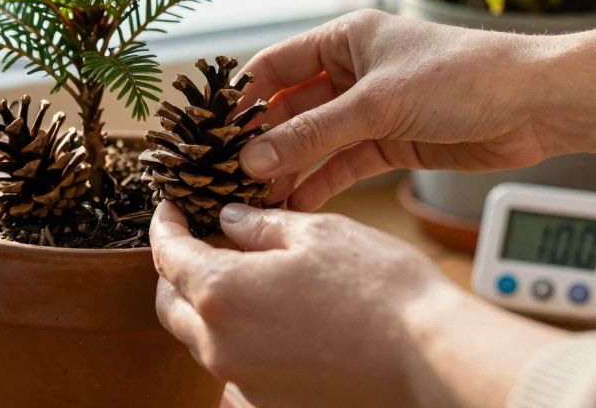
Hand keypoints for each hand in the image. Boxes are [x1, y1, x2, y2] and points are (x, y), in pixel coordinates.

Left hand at [149, 201, 563, 407]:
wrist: (430, 358)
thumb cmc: (377, 286)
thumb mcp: (315, 231)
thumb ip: (259, 226)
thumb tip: (228, 220)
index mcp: (220, 293)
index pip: (168, 254)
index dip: (165, 224)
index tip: (170, 208)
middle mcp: (220, 345)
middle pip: (171, 304)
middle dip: (175, 270)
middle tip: (196, 239)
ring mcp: (243, 381)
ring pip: (200, 339)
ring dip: (205, 306)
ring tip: (237, 275)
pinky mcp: (270, 403)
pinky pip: (234, 367)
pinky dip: (236, 338)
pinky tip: (268, 316)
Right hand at [239, 9, 555, 209]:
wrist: (536, 104)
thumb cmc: (461, 76)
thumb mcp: (377, 104)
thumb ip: (314, 134)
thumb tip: (254, 159)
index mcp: (345, 38)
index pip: (275, 66)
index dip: (242, 98)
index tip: (211, 133)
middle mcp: (353, 71)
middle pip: (291, 108)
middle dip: (262, 141)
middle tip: (227, 176)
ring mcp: (372, 110)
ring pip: (315, 141)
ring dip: (289, 168)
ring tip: (254, 199)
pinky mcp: (392, 144)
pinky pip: (344, 164)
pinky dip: (321, 183)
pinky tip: (295, 205)